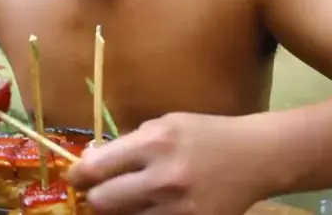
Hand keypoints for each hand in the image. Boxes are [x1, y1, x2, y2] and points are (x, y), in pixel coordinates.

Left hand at [67, 113, 274, 214]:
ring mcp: (179, 210)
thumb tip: (88, 162)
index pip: (95, 169)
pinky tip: (150, 208)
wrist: (255, 157)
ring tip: (130, 199)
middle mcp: (163, 178)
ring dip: (120, 212)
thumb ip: (126, 143)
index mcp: (154, 143)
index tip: (76, 178)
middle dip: (96, 198)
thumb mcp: (164, 125)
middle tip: (100, 192)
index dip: (77, 176)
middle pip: (102, 203)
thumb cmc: (204, 135)